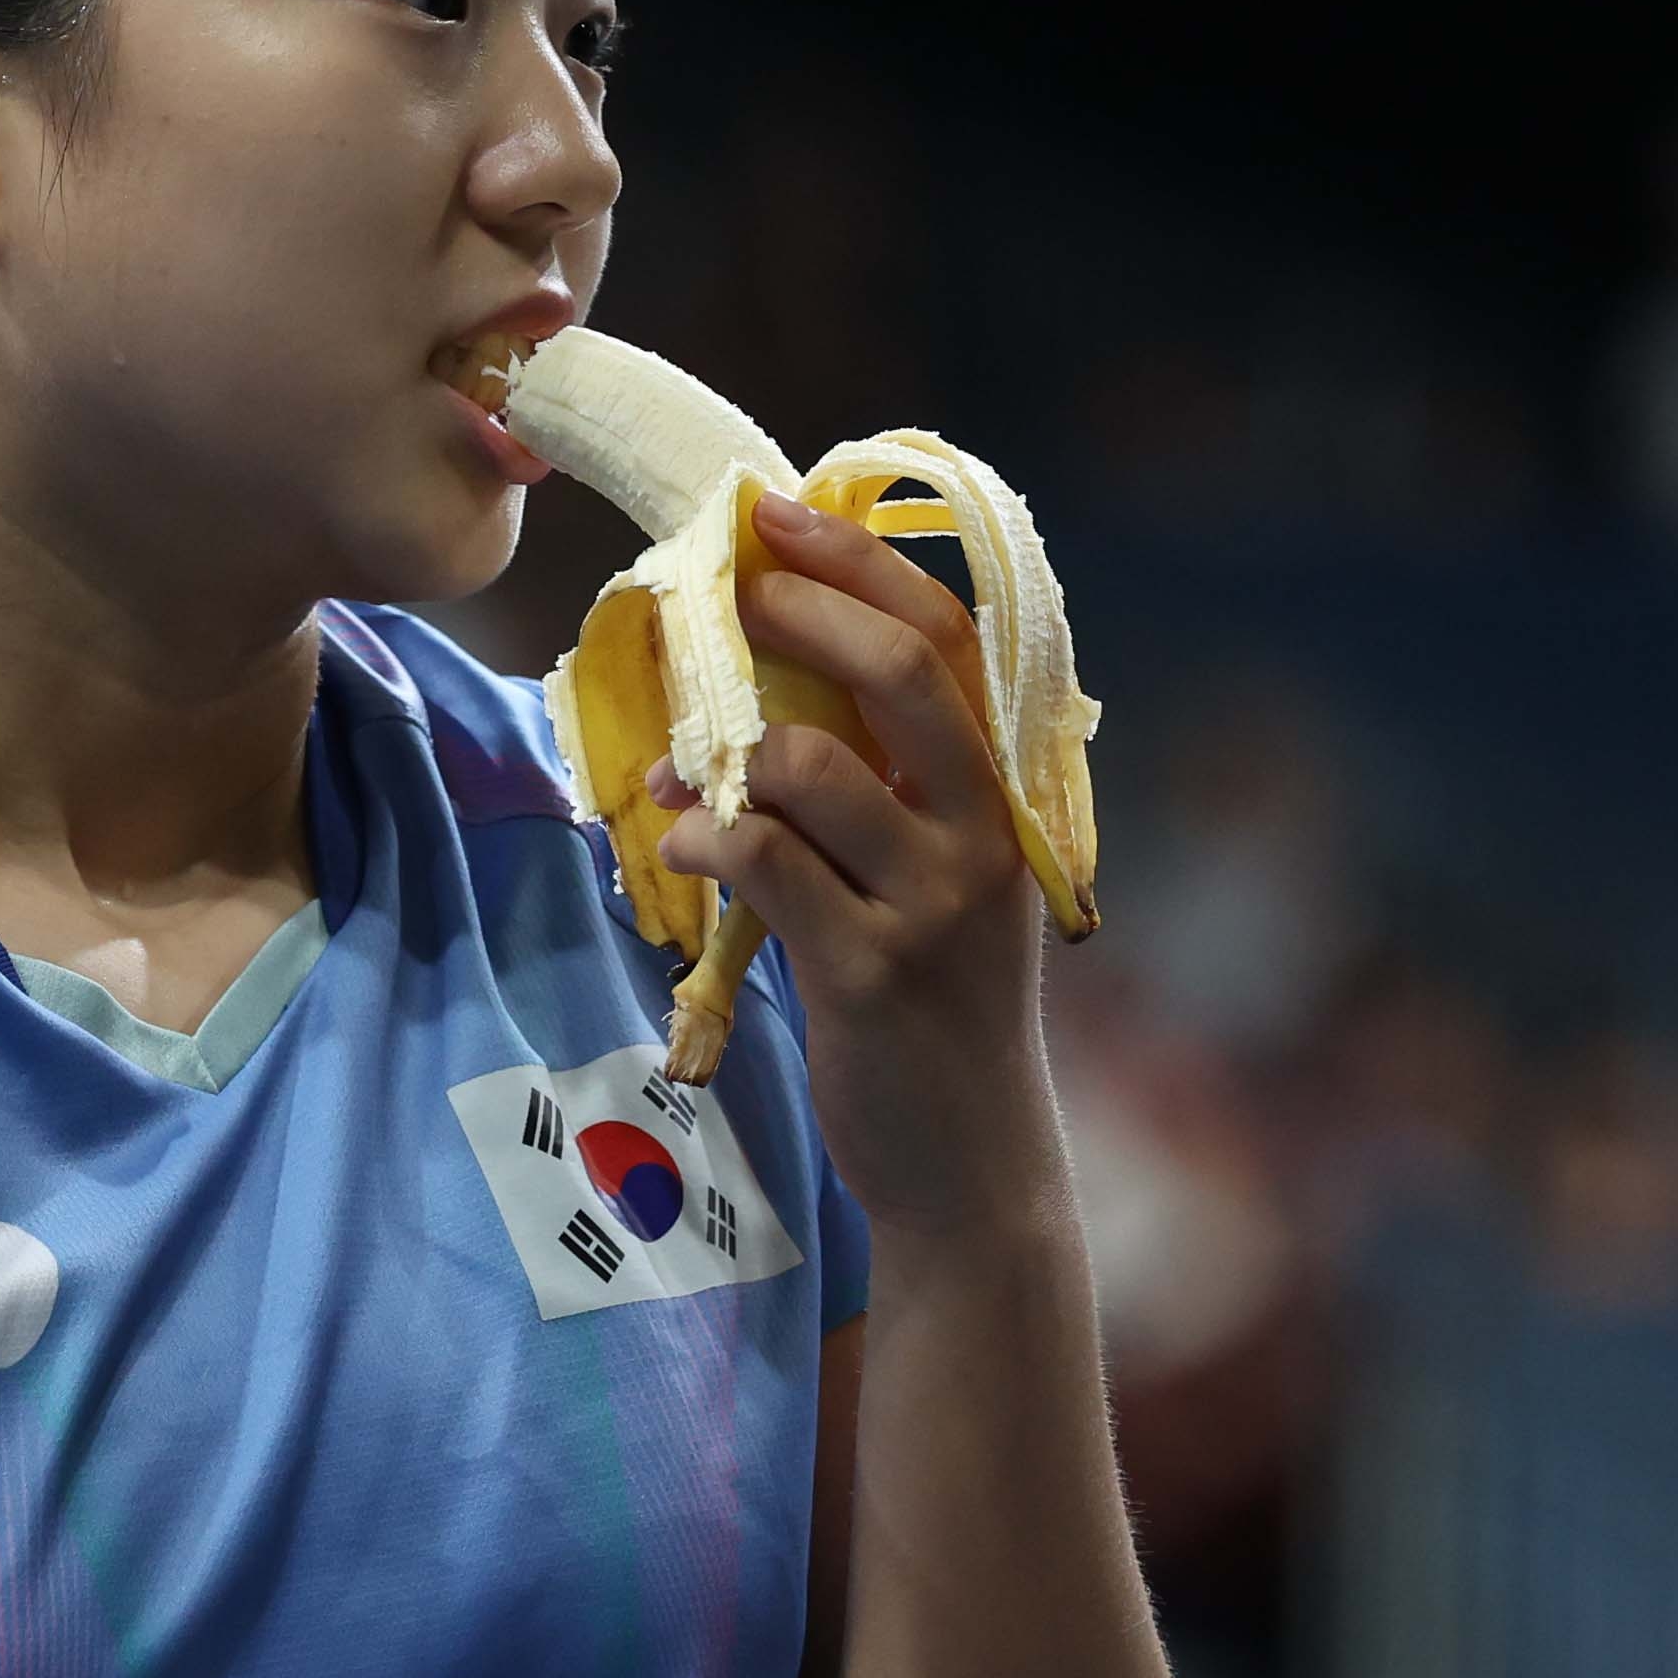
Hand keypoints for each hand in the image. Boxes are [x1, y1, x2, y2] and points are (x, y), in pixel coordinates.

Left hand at [647, 494, 1061, 1232]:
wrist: (974, 1165)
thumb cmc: (940, 1009)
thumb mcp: (945, 884)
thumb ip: (895, 789)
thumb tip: (776, 681)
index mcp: (1003, 800)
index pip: (953, 640)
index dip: (863, 563)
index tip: (780, 512)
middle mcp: (982, 838)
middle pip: (904, 672)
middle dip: (803, 608)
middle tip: (727, 587)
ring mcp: (931, 906)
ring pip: (811, 767)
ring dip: (721, 756)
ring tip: (674, 779)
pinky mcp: (869, 973)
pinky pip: (763, 865)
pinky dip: (702, 843)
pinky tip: (678, 854)